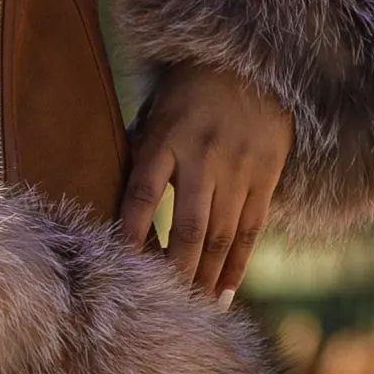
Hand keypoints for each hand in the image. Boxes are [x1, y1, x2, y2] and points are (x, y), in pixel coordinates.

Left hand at [114, 63, 294, 298]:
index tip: (120, 266)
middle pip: (190, 228)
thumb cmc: (189, 93)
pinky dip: (238, 264)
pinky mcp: (266, 175)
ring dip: (208, 277)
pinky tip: (225, 290)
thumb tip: (107, 204)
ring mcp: (239, 167)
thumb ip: (139, 155)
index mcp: (167, 138)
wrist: (253, 64)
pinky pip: (251, 229)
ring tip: (196, 309)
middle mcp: (204, 155)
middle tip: (165, 307)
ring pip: (223, 236)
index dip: (130, 232)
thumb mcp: (156, 113)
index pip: (143, 193)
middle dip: (177, 272)